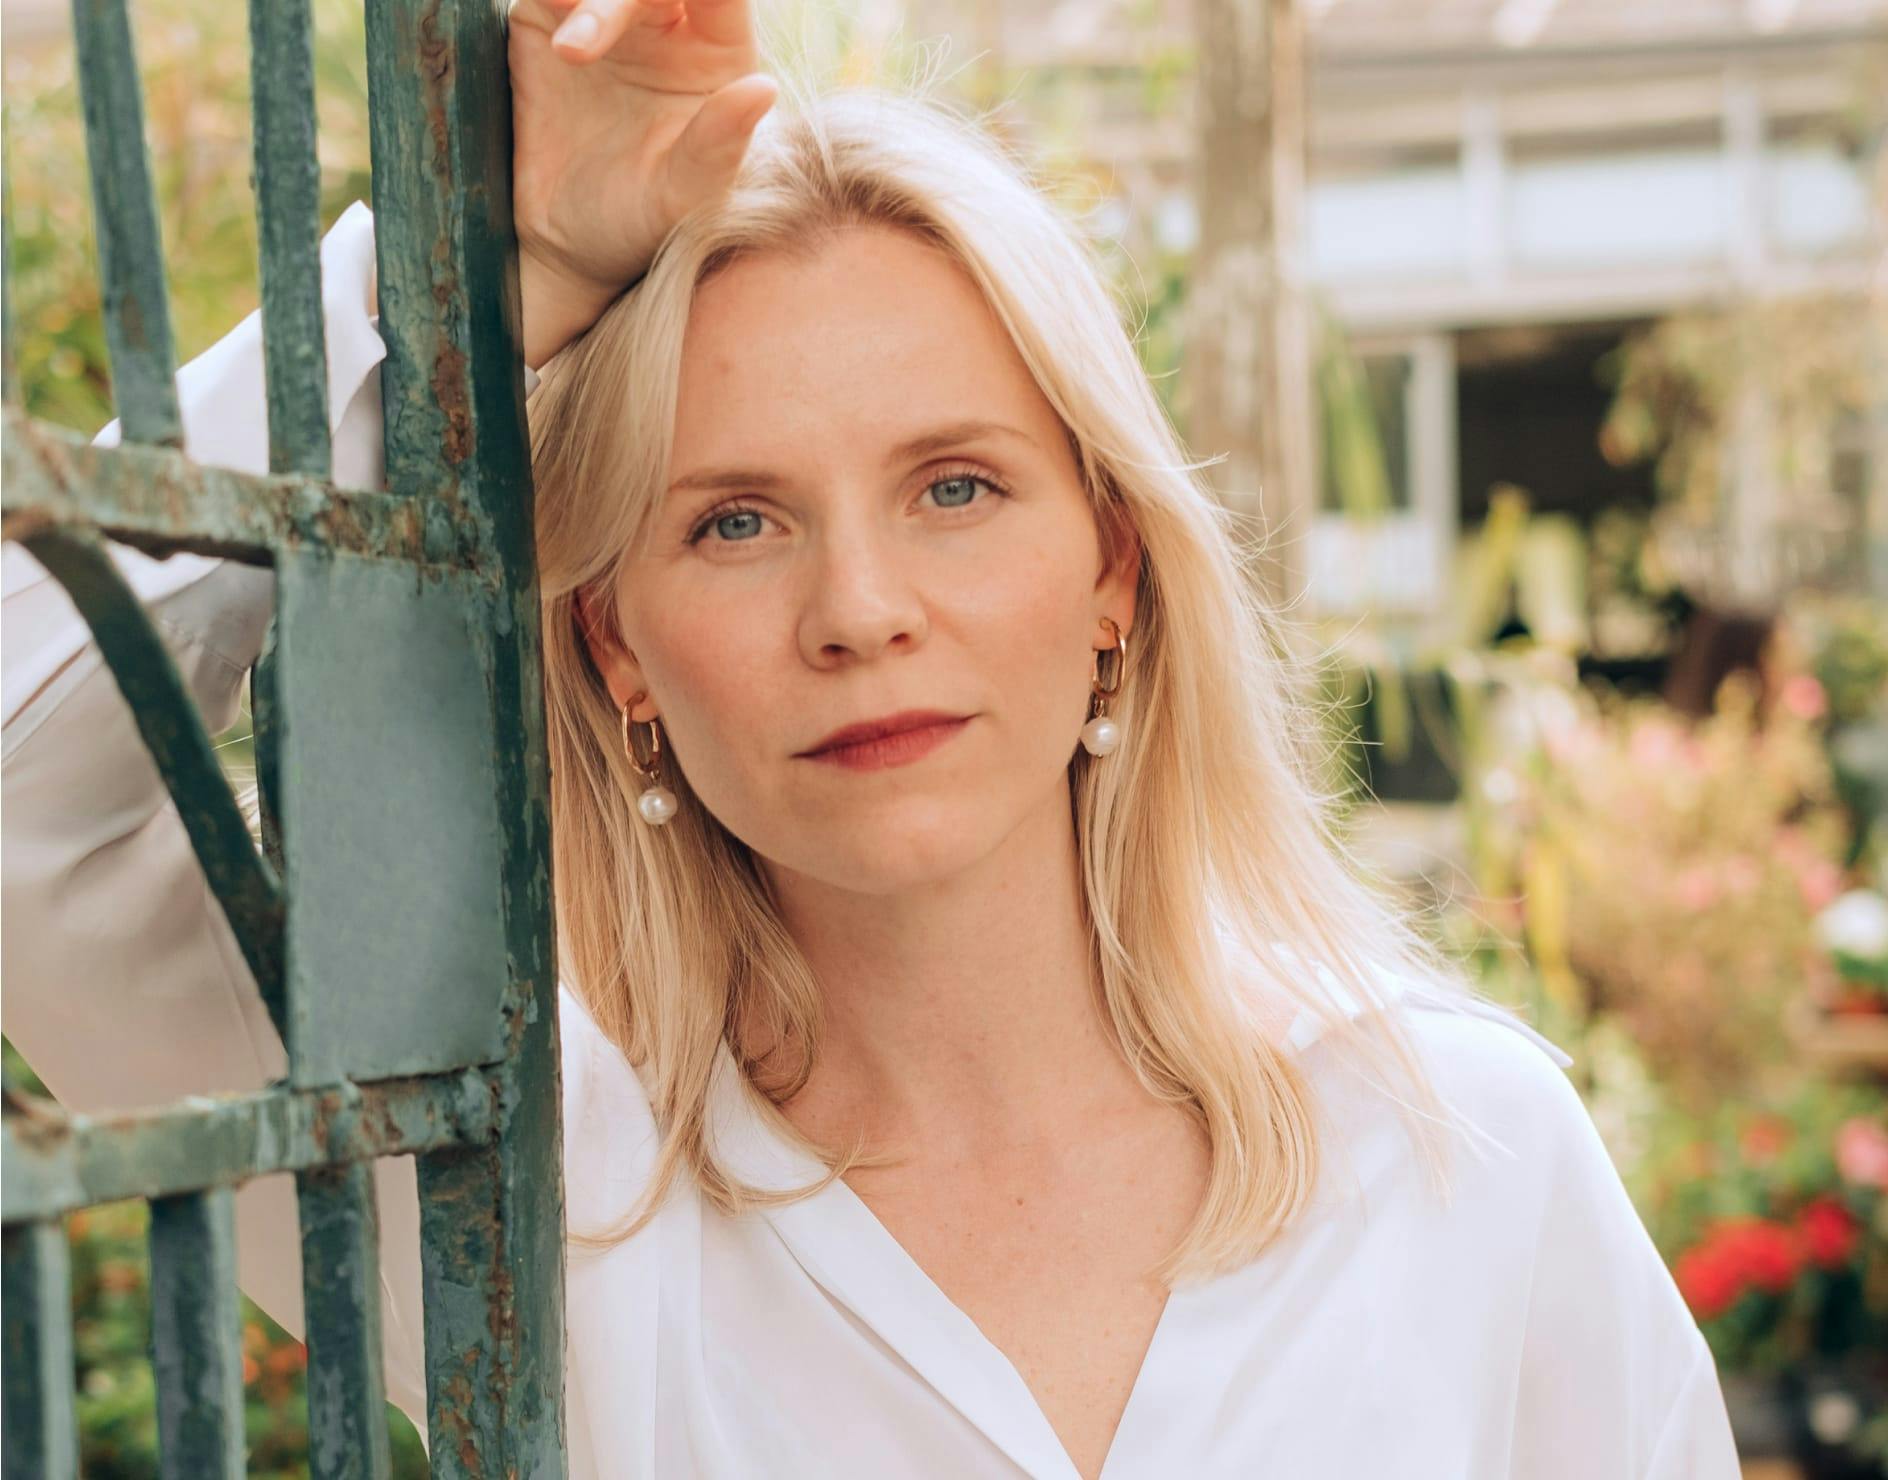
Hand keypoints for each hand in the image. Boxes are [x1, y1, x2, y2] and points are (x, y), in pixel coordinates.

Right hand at [506, 0, 777, 367]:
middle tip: (585, 50)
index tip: (668, 9)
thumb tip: (763, 88)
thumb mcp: (684, 197)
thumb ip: (719, 145)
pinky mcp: (545, 21)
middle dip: (619, 0)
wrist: (566, 245)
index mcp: (718, 55)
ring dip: (586, 2)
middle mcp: (667, 25)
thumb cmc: (642, 225)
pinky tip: (554, 41)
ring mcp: (606, 19)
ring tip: (569, 55)